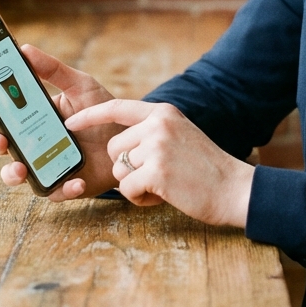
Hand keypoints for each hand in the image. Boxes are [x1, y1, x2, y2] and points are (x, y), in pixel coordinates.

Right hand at [0, 45, 121, 201]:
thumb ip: (54, 70)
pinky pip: (54, 191)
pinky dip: (62, 188)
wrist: (131, 137)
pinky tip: (76, 181)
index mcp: (33, 116)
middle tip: (0, 139)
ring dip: (14, 173)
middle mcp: (34, 142)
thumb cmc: (101, 110)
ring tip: (22, 169)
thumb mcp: (80, 86)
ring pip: (17, 174)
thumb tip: (25, 49)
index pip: (3, 112)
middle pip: (2, 145)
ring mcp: (46, 164)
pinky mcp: (64, 184)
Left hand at [65, 100, 254, 227]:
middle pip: (114, 148)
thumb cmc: (206, 169)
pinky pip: (128, 189)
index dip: (90, 115)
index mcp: (163, 112)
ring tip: (163, 186)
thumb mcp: (181, 135)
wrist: (234, 188)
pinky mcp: (157, 171)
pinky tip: (164, 196)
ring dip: (135, 185)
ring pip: (119, 170)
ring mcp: (157, 146)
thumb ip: (153, 132)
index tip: (71, 122)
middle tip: (155, 177)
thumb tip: (119, 145)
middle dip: (126, 168)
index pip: (116, 107)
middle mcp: (158, 124)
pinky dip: (141, 199)